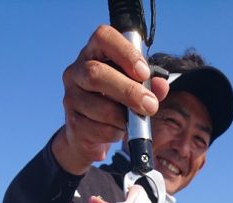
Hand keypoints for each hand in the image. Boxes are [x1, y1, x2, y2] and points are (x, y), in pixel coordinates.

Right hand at [52, 25, 168, 174]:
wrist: (90, 134)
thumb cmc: (114, 104)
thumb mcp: (134, 90)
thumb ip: (149, 86)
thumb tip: (161, 86)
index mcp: (93, 54)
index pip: (103, 37)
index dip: (126, 53)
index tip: (144, 73)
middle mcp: (76, 71)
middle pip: (96, 73)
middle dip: (129, 91)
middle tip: (150, 105)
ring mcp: (71, 97)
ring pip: (98, 105)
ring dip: (123, 117)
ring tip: (131, 122)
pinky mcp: (72, 123)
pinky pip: (96, 128)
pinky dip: (114, 132)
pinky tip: (118, 131)